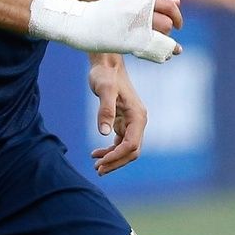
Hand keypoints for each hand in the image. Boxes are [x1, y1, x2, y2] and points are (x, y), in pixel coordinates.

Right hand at [29, 0, 182, 61]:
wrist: (81, 23)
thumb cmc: (104, 14)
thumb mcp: (129, 2)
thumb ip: (152, 3)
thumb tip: (178, 2)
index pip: (168, 5)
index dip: (177, 16)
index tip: (178, 25)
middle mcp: (139, 10)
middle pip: (167, 22)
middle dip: (168, 32)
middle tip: (160, 36)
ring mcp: (135, 26)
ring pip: (162, 35)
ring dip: (165, 42)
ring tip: (158, 47)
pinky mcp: (130, 41)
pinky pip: (154, 49)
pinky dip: (161, 54)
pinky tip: (161, 57)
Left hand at [89, 58, 147, 175]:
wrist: (106, 64)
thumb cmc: (105, 75)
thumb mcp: (104, 89)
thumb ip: (105, 110)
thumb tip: (103, 133)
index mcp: (138, 116)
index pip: (131, 145)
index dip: (117, 156)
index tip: (100, 162)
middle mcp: (138, 121)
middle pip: (131, 151)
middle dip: (116, 162)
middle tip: (98, 170)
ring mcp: (132, 122)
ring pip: (126, 149)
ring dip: (113, 159)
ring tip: (96, 166)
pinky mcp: (124, 121)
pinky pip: (120, 142)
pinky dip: (110, 150)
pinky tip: (97, 153)